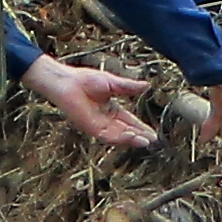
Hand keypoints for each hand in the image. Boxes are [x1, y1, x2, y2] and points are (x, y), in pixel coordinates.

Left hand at [25, 57, 162, 149]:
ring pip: (119, 136)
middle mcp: (105, 119)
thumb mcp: (112, 83)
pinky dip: (120, 137)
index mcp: (111, 109)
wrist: (67, 82)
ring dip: (132, 139)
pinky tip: (131, 136)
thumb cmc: (85, 80)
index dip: (141, 127)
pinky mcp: (91, 128)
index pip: (129, 121)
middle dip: (139, 136)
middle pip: (126, 131)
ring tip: (146, 141)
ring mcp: (98, 125)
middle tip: (153, 141)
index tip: (153, 133)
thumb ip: (129, 87)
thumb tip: (147, 85)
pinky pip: (108, 135)